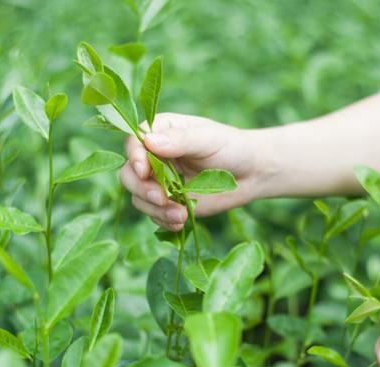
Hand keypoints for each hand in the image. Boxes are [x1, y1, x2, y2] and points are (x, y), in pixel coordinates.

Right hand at [120, 113, 262, 230]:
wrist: (251, 174)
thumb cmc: (231, 148)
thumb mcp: (207, 139)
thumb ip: (180, 140)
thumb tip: (149, 141)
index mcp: (161, 132)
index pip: (134, 142)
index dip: (134, 156)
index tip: (143, 171)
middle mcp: (154, 157)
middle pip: (129, 173)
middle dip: (141, 189)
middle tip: (161, 198)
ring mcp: (159, 182)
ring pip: (139, 197)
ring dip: (155, 209)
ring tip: (180, 214)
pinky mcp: (168, 203)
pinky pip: (154, 214)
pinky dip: (164, 220)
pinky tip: (181, 221)